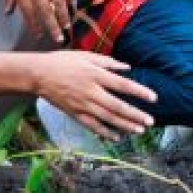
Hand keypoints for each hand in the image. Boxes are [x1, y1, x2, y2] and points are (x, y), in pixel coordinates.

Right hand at [32, 50, 156, 140]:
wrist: (38, 74)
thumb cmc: (63, 61)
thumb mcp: (87, 55)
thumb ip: (108, 62)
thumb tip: (128, 67)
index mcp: (96, 74)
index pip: (123, 85)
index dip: (139, 92)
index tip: (154, 98)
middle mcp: (91, 91)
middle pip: (117, 105)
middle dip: (135, 114)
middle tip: (150, 121)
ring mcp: (82, 104)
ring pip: (107, 118)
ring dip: (124, 125)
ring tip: (139, 130)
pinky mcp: (74, 113)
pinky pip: (91, 125)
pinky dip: (104, 132)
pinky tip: (116, 137)